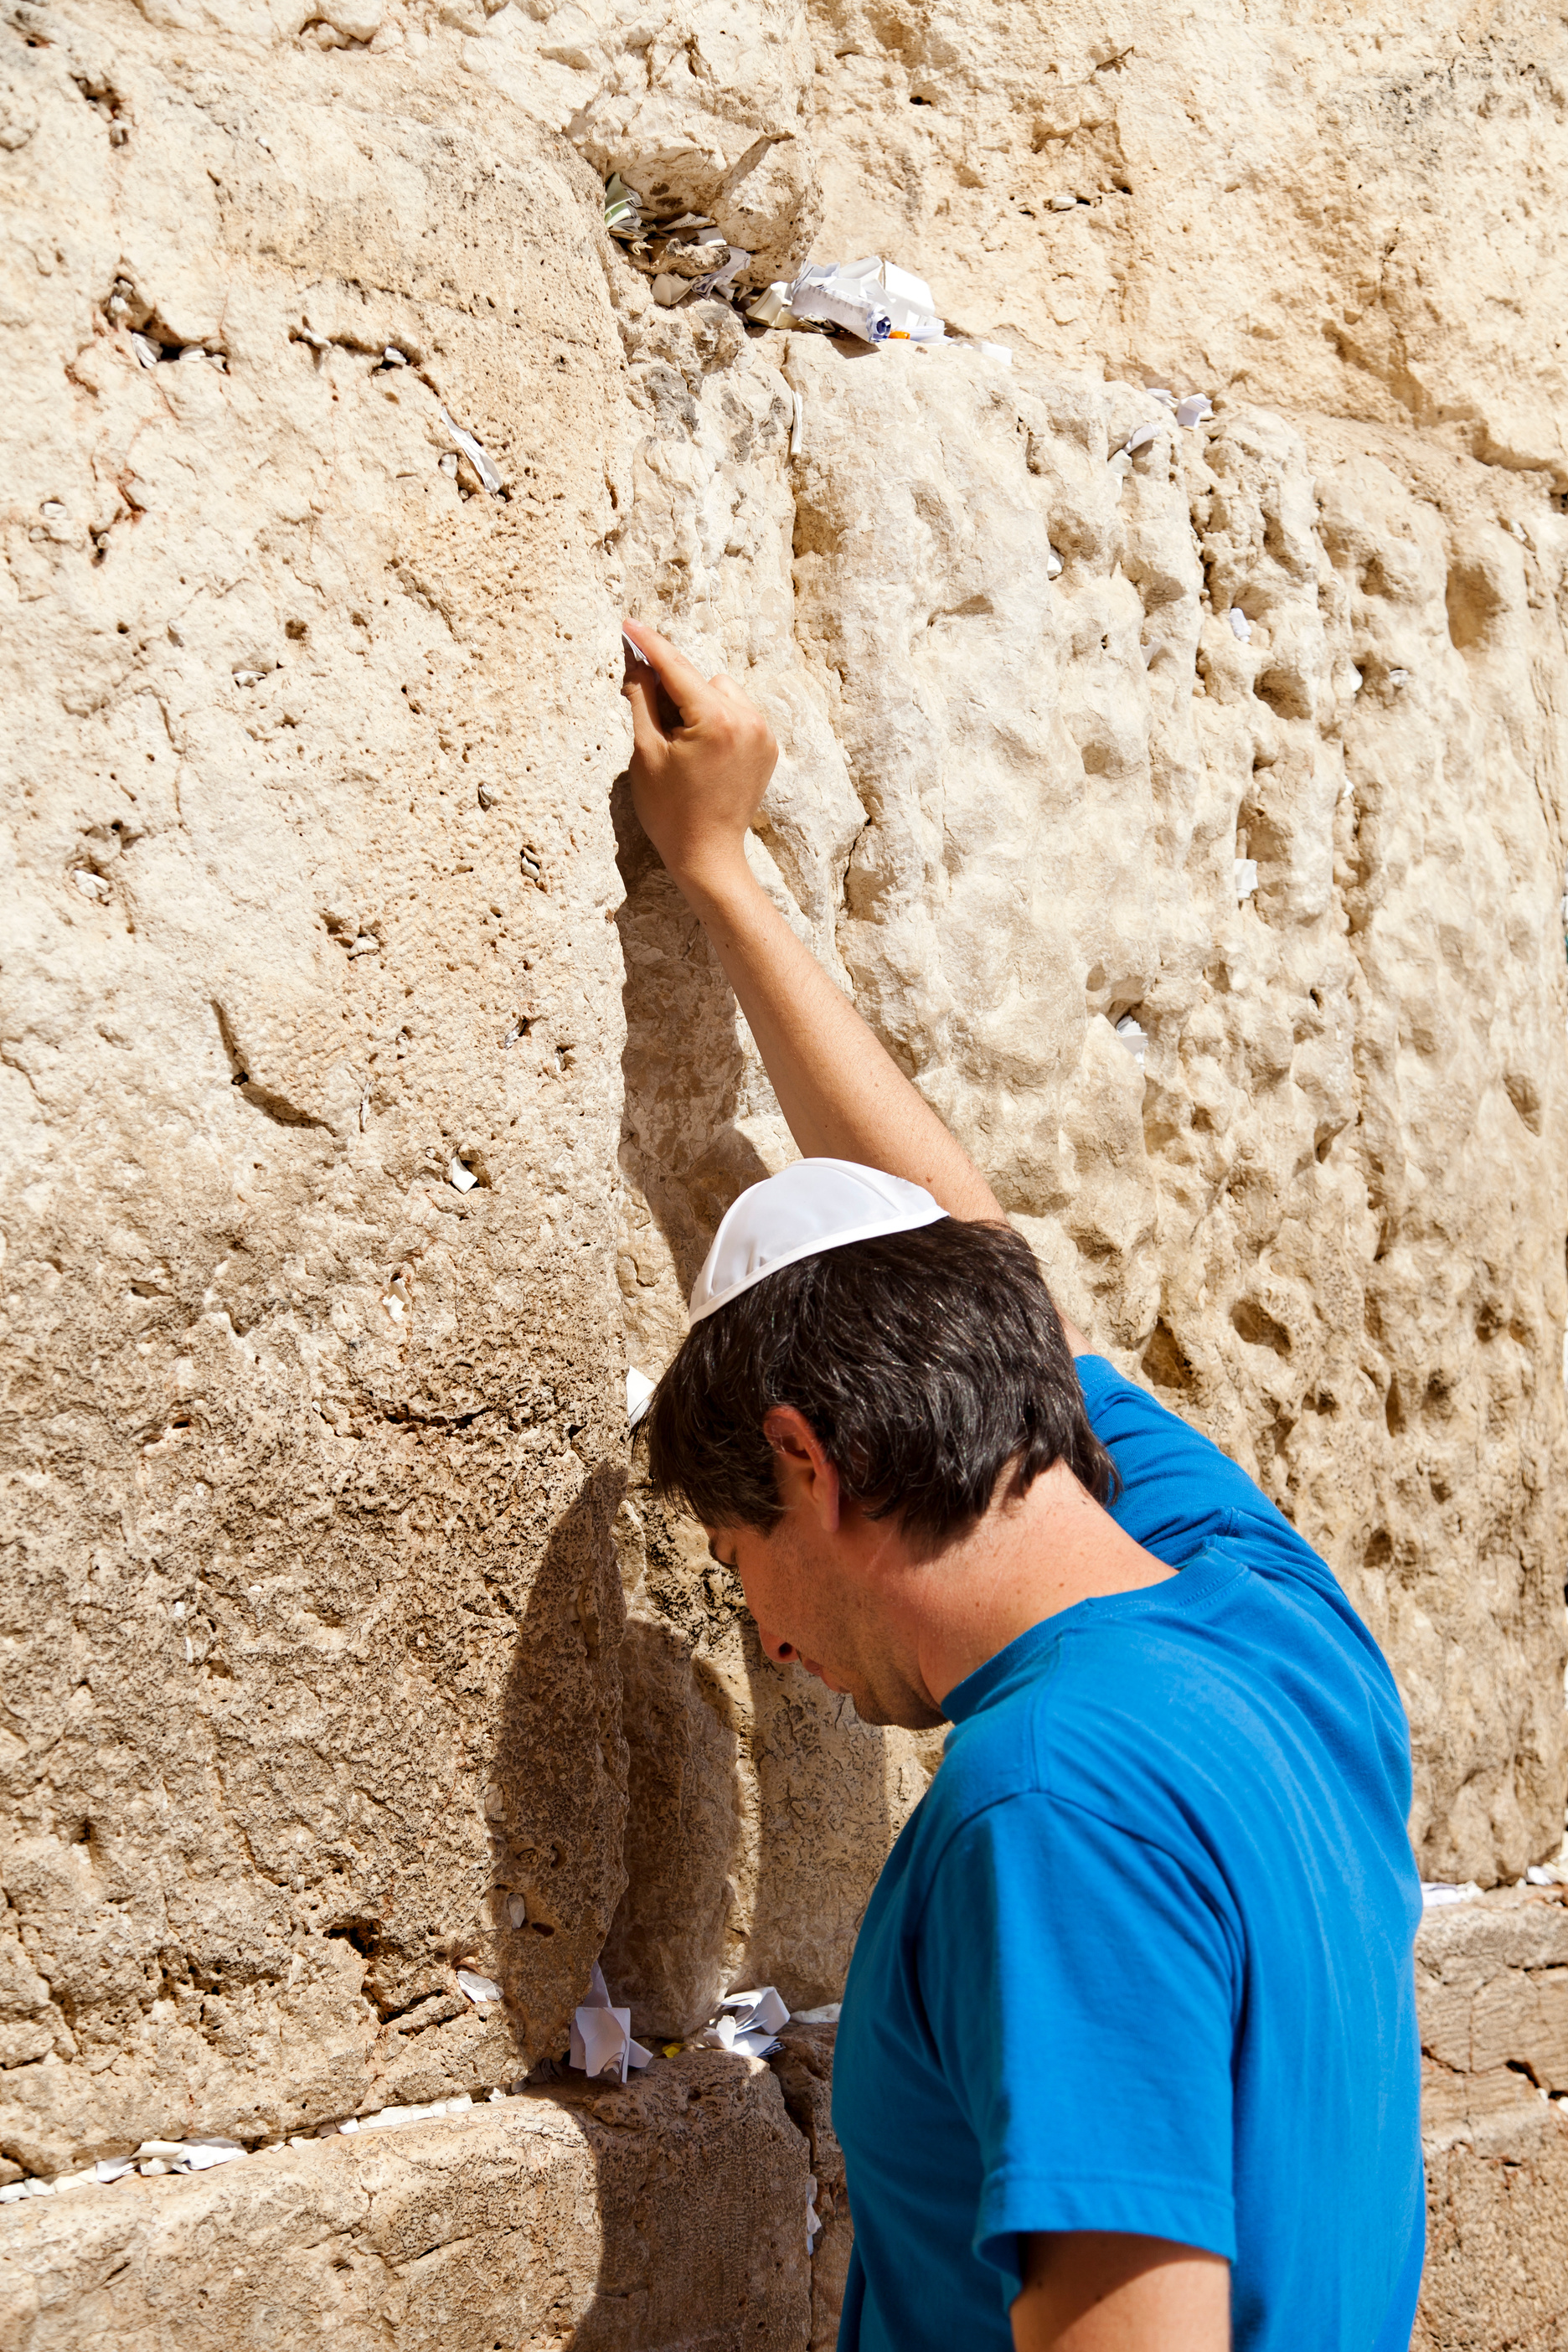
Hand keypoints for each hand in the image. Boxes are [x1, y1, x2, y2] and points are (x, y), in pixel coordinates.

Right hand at [622, 619, 777, 895]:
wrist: (708, 855)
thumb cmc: (670, 811)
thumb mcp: (646, 753)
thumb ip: (642, 701)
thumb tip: (639, 665)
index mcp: (717, 720)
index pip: (677, 669)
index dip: (649, 645)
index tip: (629, 625)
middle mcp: (748, 720)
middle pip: (701, 680)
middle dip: (676, 691)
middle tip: (657, 726)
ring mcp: (763, 734)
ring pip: (722, 692)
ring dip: (699, 704)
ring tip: (682, 745)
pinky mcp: (767, 747)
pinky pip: (738, 713)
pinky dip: (718, 720)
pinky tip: (703, 752)